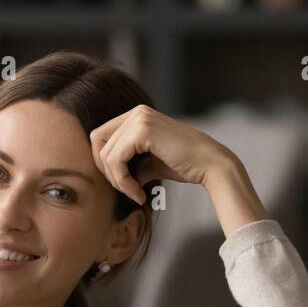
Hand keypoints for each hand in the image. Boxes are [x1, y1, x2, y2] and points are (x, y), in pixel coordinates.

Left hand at [88, 104, 235, 205]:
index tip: (123, 184)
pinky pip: (116, 160)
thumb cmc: (184, 166)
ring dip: (117, 181)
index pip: (101, 137)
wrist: (210, 165)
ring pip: (105, 154)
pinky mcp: (142, 130)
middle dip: (107, 171)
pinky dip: (123, 181)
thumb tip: (110, 175)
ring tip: (136, 193)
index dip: (105, 163)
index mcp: (137, 116)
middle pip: (97, 143)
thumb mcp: (150, 164)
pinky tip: (139, 193)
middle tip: (126, 190)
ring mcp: (139, 118)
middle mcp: (136, 112)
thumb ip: (129, 165)